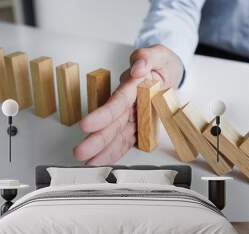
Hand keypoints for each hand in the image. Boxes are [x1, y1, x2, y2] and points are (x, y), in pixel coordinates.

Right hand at [73, 44, 183, 164]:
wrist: (168, 72)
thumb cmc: (161, 64)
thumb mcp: (159, 54)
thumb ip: (147, 57)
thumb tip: (138, 67)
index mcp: (131, 87)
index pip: (117, 103)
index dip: (102, 115)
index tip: (87, 126)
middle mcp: (128, 104)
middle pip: (112, 123)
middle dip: (96, 140)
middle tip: (80, 153)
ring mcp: (132, 116)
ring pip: (116, 135)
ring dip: (103, 150)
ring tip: (88, 164)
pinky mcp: (137, 125)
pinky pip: (127, 140)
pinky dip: (116, 152)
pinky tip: (104, 162)